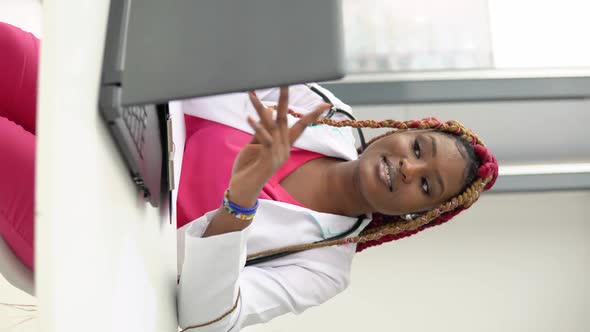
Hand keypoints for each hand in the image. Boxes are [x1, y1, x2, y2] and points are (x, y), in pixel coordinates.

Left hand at [228, 87, 330, 206]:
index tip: (326, 104)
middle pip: (286, 119)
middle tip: (284, 81)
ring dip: (260, 109)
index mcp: (283, 145)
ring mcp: (278, 155)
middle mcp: (284, 148)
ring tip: (252, 94)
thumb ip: (261, 129)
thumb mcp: (254, 146)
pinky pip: (265, 140)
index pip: (301, 126)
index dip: (312, 114)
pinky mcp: (268, 160)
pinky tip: (249, 117)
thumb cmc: (248, 168)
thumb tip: (269, 109)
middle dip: (284, 99)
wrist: (243, 191)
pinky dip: (257, 128)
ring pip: (272, 126)